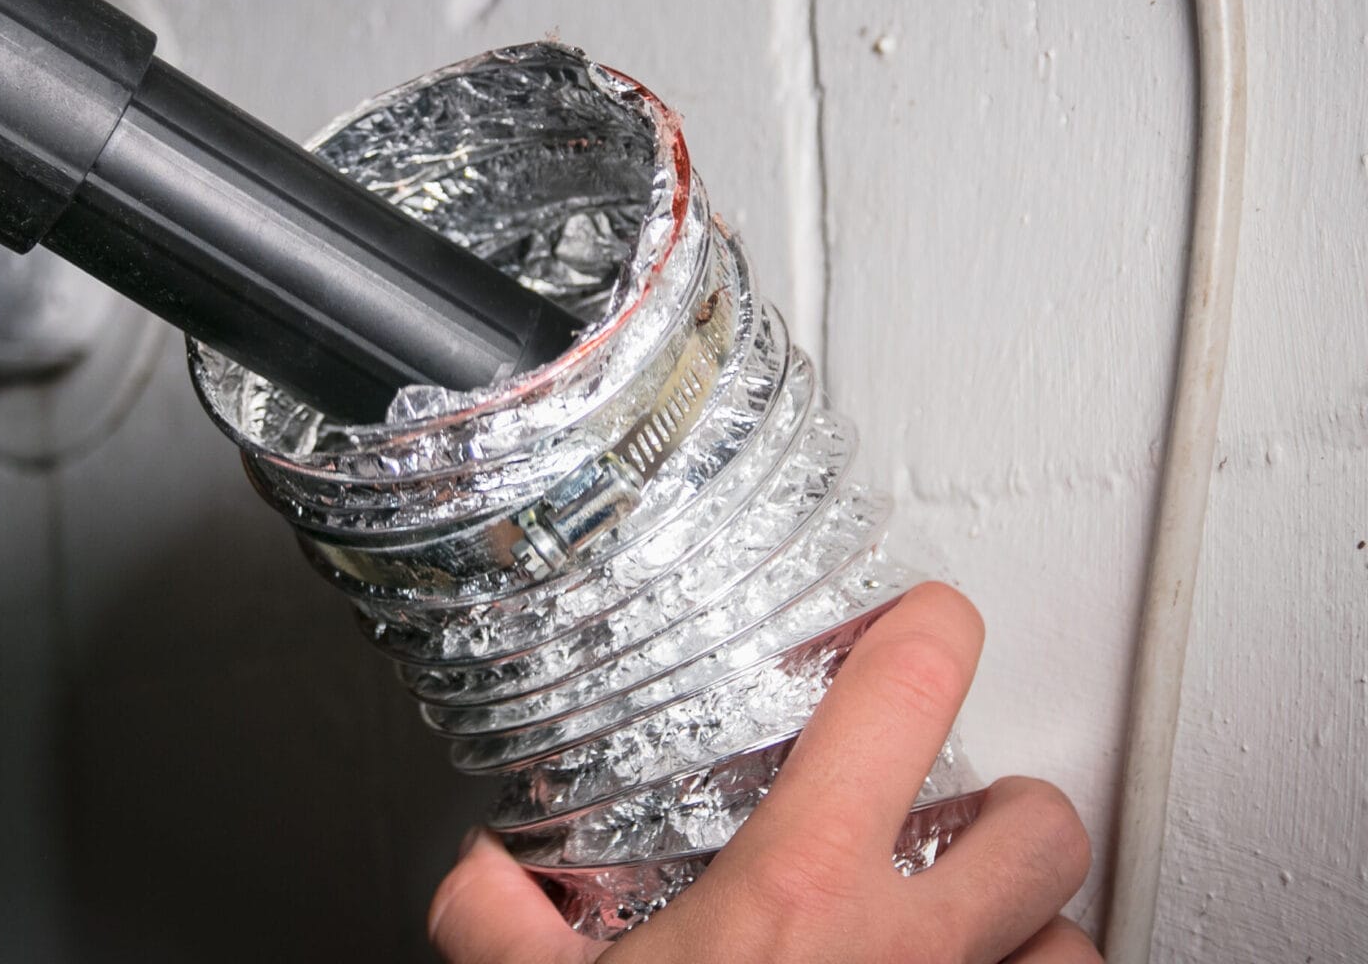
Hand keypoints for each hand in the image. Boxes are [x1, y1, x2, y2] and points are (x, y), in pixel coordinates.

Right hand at [428, 584, 1098, 962]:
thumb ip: (496, 925)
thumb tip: (478, 877)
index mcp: (794, 895)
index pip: (904, 696)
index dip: (927, 629)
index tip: (919, 621)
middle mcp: (906, 955)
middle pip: (1039, 823)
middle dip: (1007, 804)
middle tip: (949, 815)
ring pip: (1072, 938)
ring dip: (1028, 923)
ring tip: (963, 928)